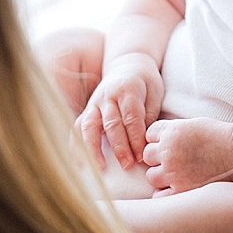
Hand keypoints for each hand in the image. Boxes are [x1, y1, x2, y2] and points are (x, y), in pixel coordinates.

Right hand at [75, 52, 162, 169]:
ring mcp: (94, 102)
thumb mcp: (154, 93)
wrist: (128, 64)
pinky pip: (78, 128)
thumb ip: (149, 115)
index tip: (141, 155)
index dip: (135, 138)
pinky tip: (81, 162)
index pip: (131, 117)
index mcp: (128, 89)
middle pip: (111, 123)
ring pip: (89, 126)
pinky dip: (77, 145)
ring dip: (93, 148)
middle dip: (119, 146)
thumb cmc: (145, 82)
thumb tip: (143, 142)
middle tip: (127, 165)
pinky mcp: (87, 110)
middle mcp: (107, 96)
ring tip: (99, 168)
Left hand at [143, 116, 232, 194]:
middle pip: (147, 155)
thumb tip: (158, 141)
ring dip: (161, 176)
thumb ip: (174, 131)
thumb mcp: (195, 125)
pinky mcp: (180, 190)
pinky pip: (159, 196)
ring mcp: (173, 172)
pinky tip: (178, 188)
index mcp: (173, 131)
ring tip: (178, 175)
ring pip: (151, 176)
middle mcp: (169, 151)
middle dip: (158, 158)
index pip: (150, 134)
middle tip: (175, 161)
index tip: (170, 144)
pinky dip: (165, 193)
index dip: (159, 140)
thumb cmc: (221, 138)